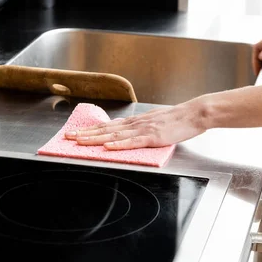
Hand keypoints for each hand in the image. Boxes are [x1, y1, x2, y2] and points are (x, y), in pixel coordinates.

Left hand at [64, 102, 205, 149]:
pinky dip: (119, 145)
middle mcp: (135, 124)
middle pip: (105, 130)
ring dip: (96, 139)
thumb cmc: (176, 120)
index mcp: (134, 122)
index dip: (89, 130)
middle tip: (68, 137)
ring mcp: (143, 130)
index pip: (107, 126)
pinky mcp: (153, 137)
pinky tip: (108, 147)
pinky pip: (133, 142)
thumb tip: (124, 133)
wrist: (193, 114)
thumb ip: (138, 128)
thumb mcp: (152, 122)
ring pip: (114, 135)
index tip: (74, 133)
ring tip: (80, 142)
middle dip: (85, 134)